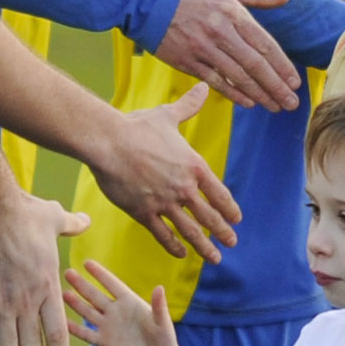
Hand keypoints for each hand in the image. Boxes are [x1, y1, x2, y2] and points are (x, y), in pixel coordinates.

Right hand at [60, 259, 181, 345]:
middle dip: (81, 284)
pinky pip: (86, 333)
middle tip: (67, 272)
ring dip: (75, 303)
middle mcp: (115, 311)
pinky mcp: (103, 342)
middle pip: (94, 295)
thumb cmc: (163, 338)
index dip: (100, 274)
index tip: (86, 262)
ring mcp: (107, 326)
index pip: (111, 284)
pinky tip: (62, 323)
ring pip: (87, 311)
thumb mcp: (162, 321)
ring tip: (62, 293)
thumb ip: (159, 306)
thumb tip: (159, 288)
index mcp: (129, 301)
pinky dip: (74, 329)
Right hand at [83, 85, 240, 261]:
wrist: (108, 141)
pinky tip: (181, 253)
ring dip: (204, 246)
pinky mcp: (143, 212)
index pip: (219, 193)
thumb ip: (188, 106)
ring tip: (214, 257)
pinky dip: (174, 245)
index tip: (236, 219)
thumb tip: (202, 87)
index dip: (229, 209)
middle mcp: (183, 187)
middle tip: (231, 243)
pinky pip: (163, 234)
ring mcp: (164, 202)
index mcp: (193, 166)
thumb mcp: (168, 115)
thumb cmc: (137, 126)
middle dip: (222, 232)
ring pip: (190, 230)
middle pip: (209, 216)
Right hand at [154, 0, 302, 112]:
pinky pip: (215, 81)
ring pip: (237, 77)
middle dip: (276, 86)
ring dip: (259, 94)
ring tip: (274, 106)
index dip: (282, 65)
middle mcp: (221, 32)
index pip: (265, 44)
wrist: (148, 1)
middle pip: (255, 65)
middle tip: (291, 102)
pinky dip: (233, 94)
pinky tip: (248, 103)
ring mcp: (203, 48)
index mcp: (233, 13)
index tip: (295, 81)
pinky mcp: (187, 61)